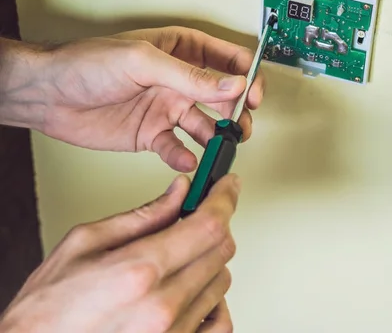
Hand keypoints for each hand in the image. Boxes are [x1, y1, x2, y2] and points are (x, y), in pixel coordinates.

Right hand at [0, 174, 240, 331]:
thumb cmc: (48, 308)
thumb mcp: (85, 244)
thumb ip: (143, 215)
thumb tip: (180, 191)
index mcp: (139, 271)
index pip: (208, 225)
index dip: (225, 198)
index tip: (228, 186)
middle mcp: (162, 306)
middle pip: (221, 250)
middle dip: (216, 223)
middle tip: (199, 215)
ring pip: (222, 281)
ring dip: (210, 260)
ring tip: (181, 258)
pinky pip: (222, 322)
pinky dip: (215, 301)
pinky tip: (195, 292)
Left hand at [1, 27, 263, 171]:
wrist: (48, 95)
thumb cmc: (87, 63)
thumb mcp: (144, 61)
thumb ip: (191, 76)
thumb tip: (232, 85)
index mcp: (182, 51)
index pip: (228, 60)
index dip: (247, 76)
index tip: (254, 95)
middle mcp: (179, 81)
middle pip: (224, 98)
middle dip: (237, 113)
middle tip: (239, 127)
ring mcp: (168, 109)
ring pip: (206, 127)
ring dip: (216, 139)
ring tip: (217, 148)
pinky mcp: (153, 135)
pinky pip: (178, 148)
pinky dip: (185, 157)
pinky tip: (185, 159)